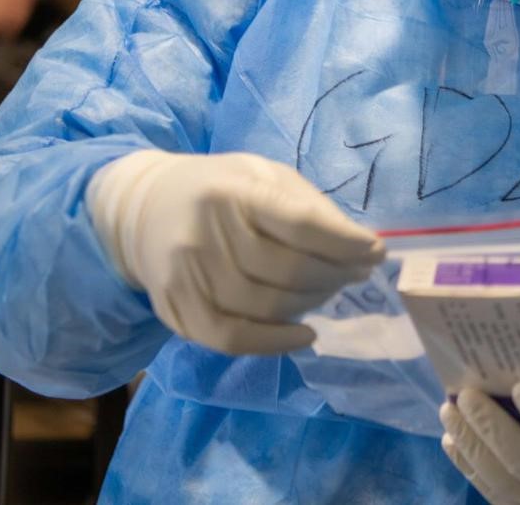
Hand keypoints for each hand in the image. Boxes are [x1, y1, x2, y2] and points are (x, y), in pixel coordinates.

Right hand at [86, 150, 384, 354]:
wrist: (142, 208)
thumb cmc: (219, 187)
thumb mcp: (263, 175)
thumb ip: (308, 205)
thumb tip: (359, 248)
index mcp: (234, 190)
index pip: (301, 223)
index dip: (346, 243)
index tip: (377, 252)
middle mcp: (206, 232)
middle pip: (289, 270)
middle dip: (337, 276)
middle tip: (357, 273)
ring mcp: (187, 276)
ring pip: (267, 307)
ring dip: (313, 304)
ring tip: (331, 292)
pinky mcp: (176, 310)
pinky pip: (232, 339)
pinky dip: (275, 344)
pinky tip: (305, 335)